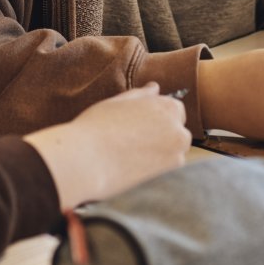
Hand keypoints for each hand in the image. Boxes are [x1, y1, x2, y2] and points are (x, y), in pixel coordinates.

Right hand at [23, 83, 189, 209]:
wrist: (85, 159)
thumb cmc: (97, 127)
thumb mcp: (119, 102)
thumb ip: (142, 95)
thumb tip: (155, 88)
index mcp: (168, 107)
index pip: (175, 110)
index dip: (157, 116)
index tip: (140, 125)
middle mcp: (178, 130)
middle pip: (177, 131)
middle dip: (162, 134)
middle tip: (133, 140)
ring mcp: (175, 154)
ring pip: (173, 151)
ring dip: (159, 152)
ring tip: (130, 153)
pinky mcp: (167, 176)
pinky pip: (166, 169)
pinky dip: (154, 168)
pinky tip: (132, 165)